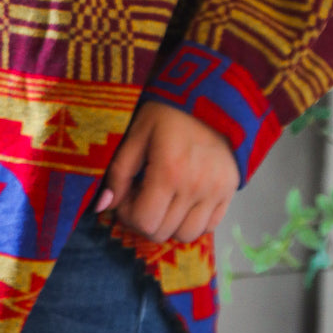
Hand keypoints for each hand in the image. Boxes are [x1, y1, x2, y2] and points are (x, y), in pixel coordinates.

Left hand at [94, 101, 239, 242]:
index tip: (126, 195)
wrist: (211, 96)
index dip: (127, 214)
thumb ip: (118, 172)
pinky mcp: (230, 192)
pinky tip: (183, 201)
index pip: (143, 221)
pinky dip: (192, 222)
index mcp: (168, 171)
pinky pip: (209, 227)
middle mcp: (194, 188)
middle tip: (142, 196)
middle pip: (162, 233)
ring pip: (186, 235)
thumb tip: (102, 206)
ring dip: (169, 224)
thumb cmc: (167, 112)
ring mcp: (216, 192)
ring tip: (163, 200)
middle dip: (144, 219)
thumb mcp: (136, 133)